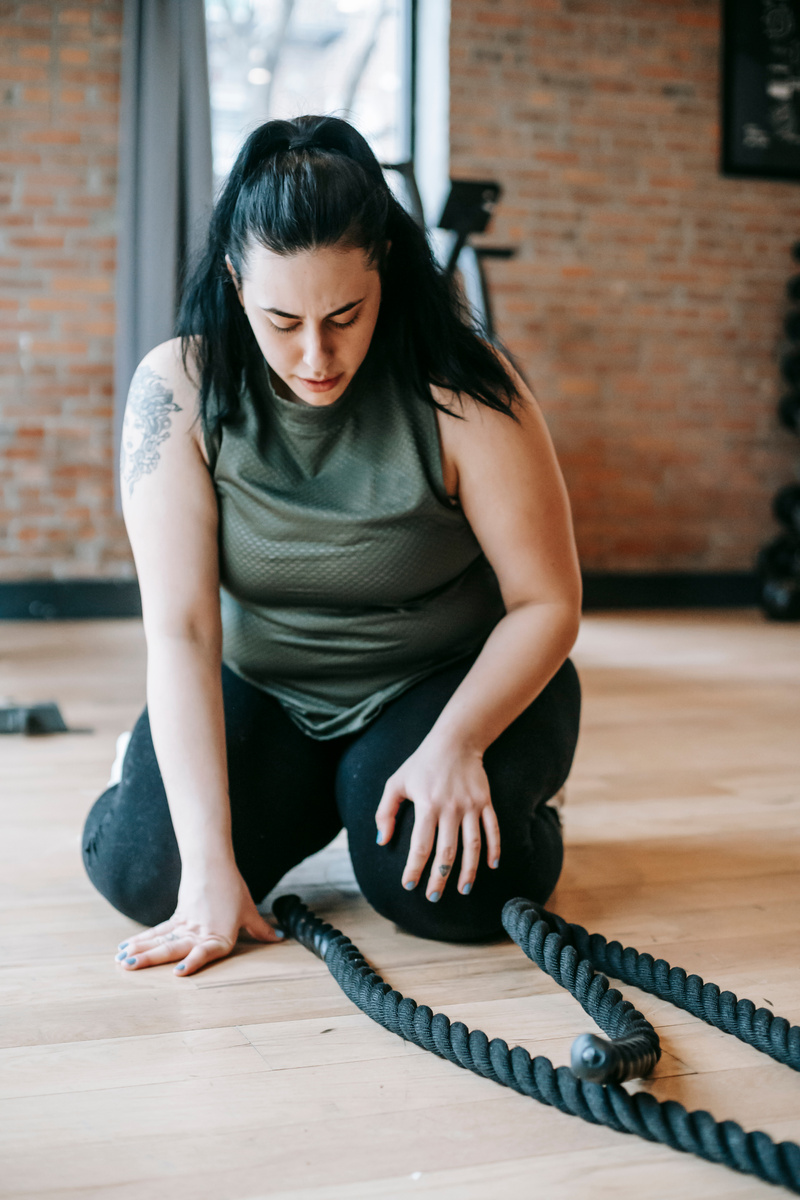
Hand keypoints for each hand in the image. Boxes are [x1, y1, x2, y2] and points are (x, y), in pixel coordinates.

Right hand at [114, 862, 285, 976]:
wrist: (213, 864)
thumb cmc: (233, 889)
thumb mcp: (249, 911)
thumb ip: (261, 929)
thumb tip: (280, 939)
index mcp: (219, 936)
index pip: (204, 952)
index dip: (192, 963)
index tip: (177, 973)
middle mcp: (199, 933)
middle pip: (173, 947)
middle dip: (150, 959)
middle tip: (129, 967)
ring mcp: (185, 925)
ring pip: (160, 940)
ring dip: (140, 951)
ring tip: (122, 961)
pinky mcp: (176, 918)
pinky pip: (158, 932)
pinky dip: (142, 941)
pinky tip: (125, 948)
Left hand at [374, 735, 500, 900]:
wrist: (455, 740)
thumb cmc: (421, 763)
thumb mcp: (396, 782)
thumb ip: (385, 812)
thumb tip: (381, 841)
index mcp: (427, 805)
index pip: (420, 845)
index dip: (414, 868)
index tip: (409, 885)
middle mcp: (450, 808)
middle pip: (447, 852)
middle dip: (439, 879)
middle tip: (433, 897)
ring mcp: (471, 806)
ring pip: (472, 845)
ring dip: (469, 870)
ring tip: (464, 890)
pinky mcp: (486, 802)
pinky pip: (493, 829)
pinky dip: (495, 849)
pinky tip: (492, 866)